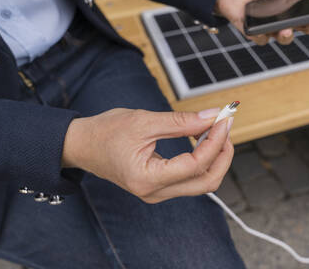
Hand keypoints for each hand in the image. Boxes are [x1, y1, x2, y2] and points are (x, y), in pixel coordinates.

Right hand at [62, 108, 233, 202]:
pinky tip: (204, 139)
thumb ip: (181, 121)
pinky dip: (203, 160)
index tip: (223, 119)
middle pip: (207, 182)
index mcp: (148, 178)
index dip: (215, 141)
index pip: (195, 165)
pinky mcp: (160, 187)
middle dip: (222, 154)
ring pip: (202, 183)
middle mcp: (155, 192)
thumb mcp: (144, 120)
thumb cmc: (106, 132)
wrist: (82, 145)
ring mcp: (158, 193)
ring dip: (215, 157)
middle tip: (225, 126)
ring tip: (216, 130)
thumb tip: (212, 116)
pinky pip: (191, 179)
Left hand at [216, 0, 308, 45]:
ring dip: (286, 36)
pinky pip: (262, 40)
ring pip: (283, 39)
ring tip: (285, 30)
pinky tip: (260, 30)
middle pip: (301, 31)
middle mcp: (284, 21)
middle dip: (308, 29)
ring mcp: (270, 28)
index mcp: (293, 9)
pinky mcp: (255, 33)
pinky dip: (262, 35)